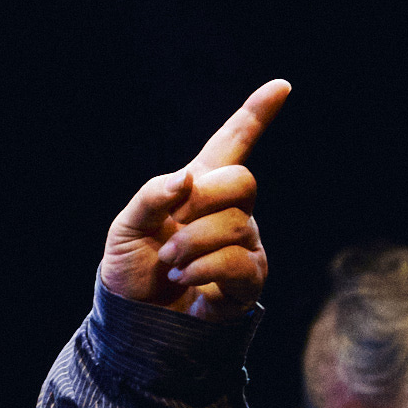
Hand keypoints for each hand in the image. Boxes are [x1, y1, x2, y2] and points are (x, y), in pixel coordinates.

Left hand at [99, 79, 290, 320]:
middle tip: (173, 227)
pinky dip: (205, 268)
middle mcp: (229, 212)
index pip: (233, 144)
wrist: (133, 321)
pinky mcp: (248, 280)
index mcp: (198, 189)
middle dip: (204, 201)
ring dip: (192, 245)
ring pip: (236, 225)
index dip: (256, 115)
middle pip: (243, 181)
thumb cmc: (131, 269)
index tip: (280, 86)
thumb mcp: (126, 227)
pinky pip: (240, 261)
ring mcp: (243, 245)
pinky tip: (186, 279)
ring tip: (170, 265)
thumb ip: (151, 197)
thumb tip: (185, 179)